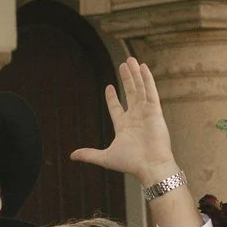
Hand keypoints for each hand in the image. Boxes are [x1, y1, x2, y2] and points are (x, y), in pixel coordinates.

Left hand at [71, 57, 177, 185]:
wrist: (150, 166)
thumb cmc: (130, 163)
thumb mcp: (105, 157)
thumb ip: (89, 154)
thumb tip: (71, 156)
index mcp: (124, 126)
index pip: (116, 107)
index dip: (112, 97)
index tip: (109, 86)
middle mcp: (135, 117)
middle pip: (130, 93)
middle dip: (127, 79)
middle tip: (123, 65)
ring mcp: (146, 113)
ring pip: (140, 89)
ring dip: (135, 75)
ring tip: (130, 60)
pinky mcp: (155, 111)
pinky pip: (151, 91)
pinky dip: (147, 79)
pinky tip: (143, 67)